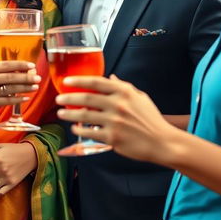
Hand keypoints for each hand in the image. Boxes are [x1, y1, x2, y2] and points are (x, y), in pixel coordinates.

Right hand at [0, 61, 39, 128]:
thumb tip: (15, 71)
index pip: (5, 65)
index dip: (20, 65)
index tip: (31, 66)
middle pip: (10, 77)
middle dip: (26, 77)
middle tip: (38, 77)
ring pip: (10, 89)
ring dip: (25, 88)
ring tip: (35, 87)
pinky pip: (7, 101)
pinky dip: (18, 100)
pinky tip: (26, 98)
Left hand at [55, 74, 174, 163]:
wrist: (162, 142)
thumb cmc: (151, 119)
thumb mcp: (140, 97)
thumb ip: (123, 87)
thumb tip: (110, 77)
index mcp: (124, 92)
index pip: (96, 82)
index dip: (79, 80)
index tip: (66, 81)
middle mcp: (118, 105)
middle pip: (86, 98)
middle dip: (68, 98)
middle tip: (59, 99)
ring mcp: (114, 122)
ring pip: (84, 116)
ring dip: (69, 114)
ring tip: (60, 113)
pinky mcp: (112, 138)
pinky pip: (89, 132)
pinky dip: (79, 130)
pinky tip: (75, 129)